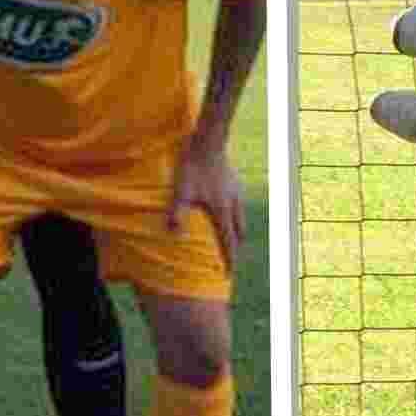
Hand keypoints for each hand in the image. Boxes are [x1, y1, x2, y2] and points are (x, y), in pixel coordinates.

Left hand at [169, 143, 243, 278]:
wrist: (208, 142)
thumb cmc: (192, 168)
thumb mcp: (180, 192)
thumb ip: (177, 213)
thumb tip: (174, 233)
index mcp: (222, 210)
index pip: (228, 241)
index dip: (229, 259)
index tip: (230, 273)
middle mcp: (234, 204)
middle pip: (239, 232)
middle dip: (236, 247)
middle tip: (231, 257)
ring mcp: (237, 192)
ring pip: (241, 217)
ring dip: (237, 230)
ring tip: (231, 236)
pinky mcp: (236, 181)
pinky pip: (239, 204)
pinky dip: (235, 213)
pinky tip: (228, 210)